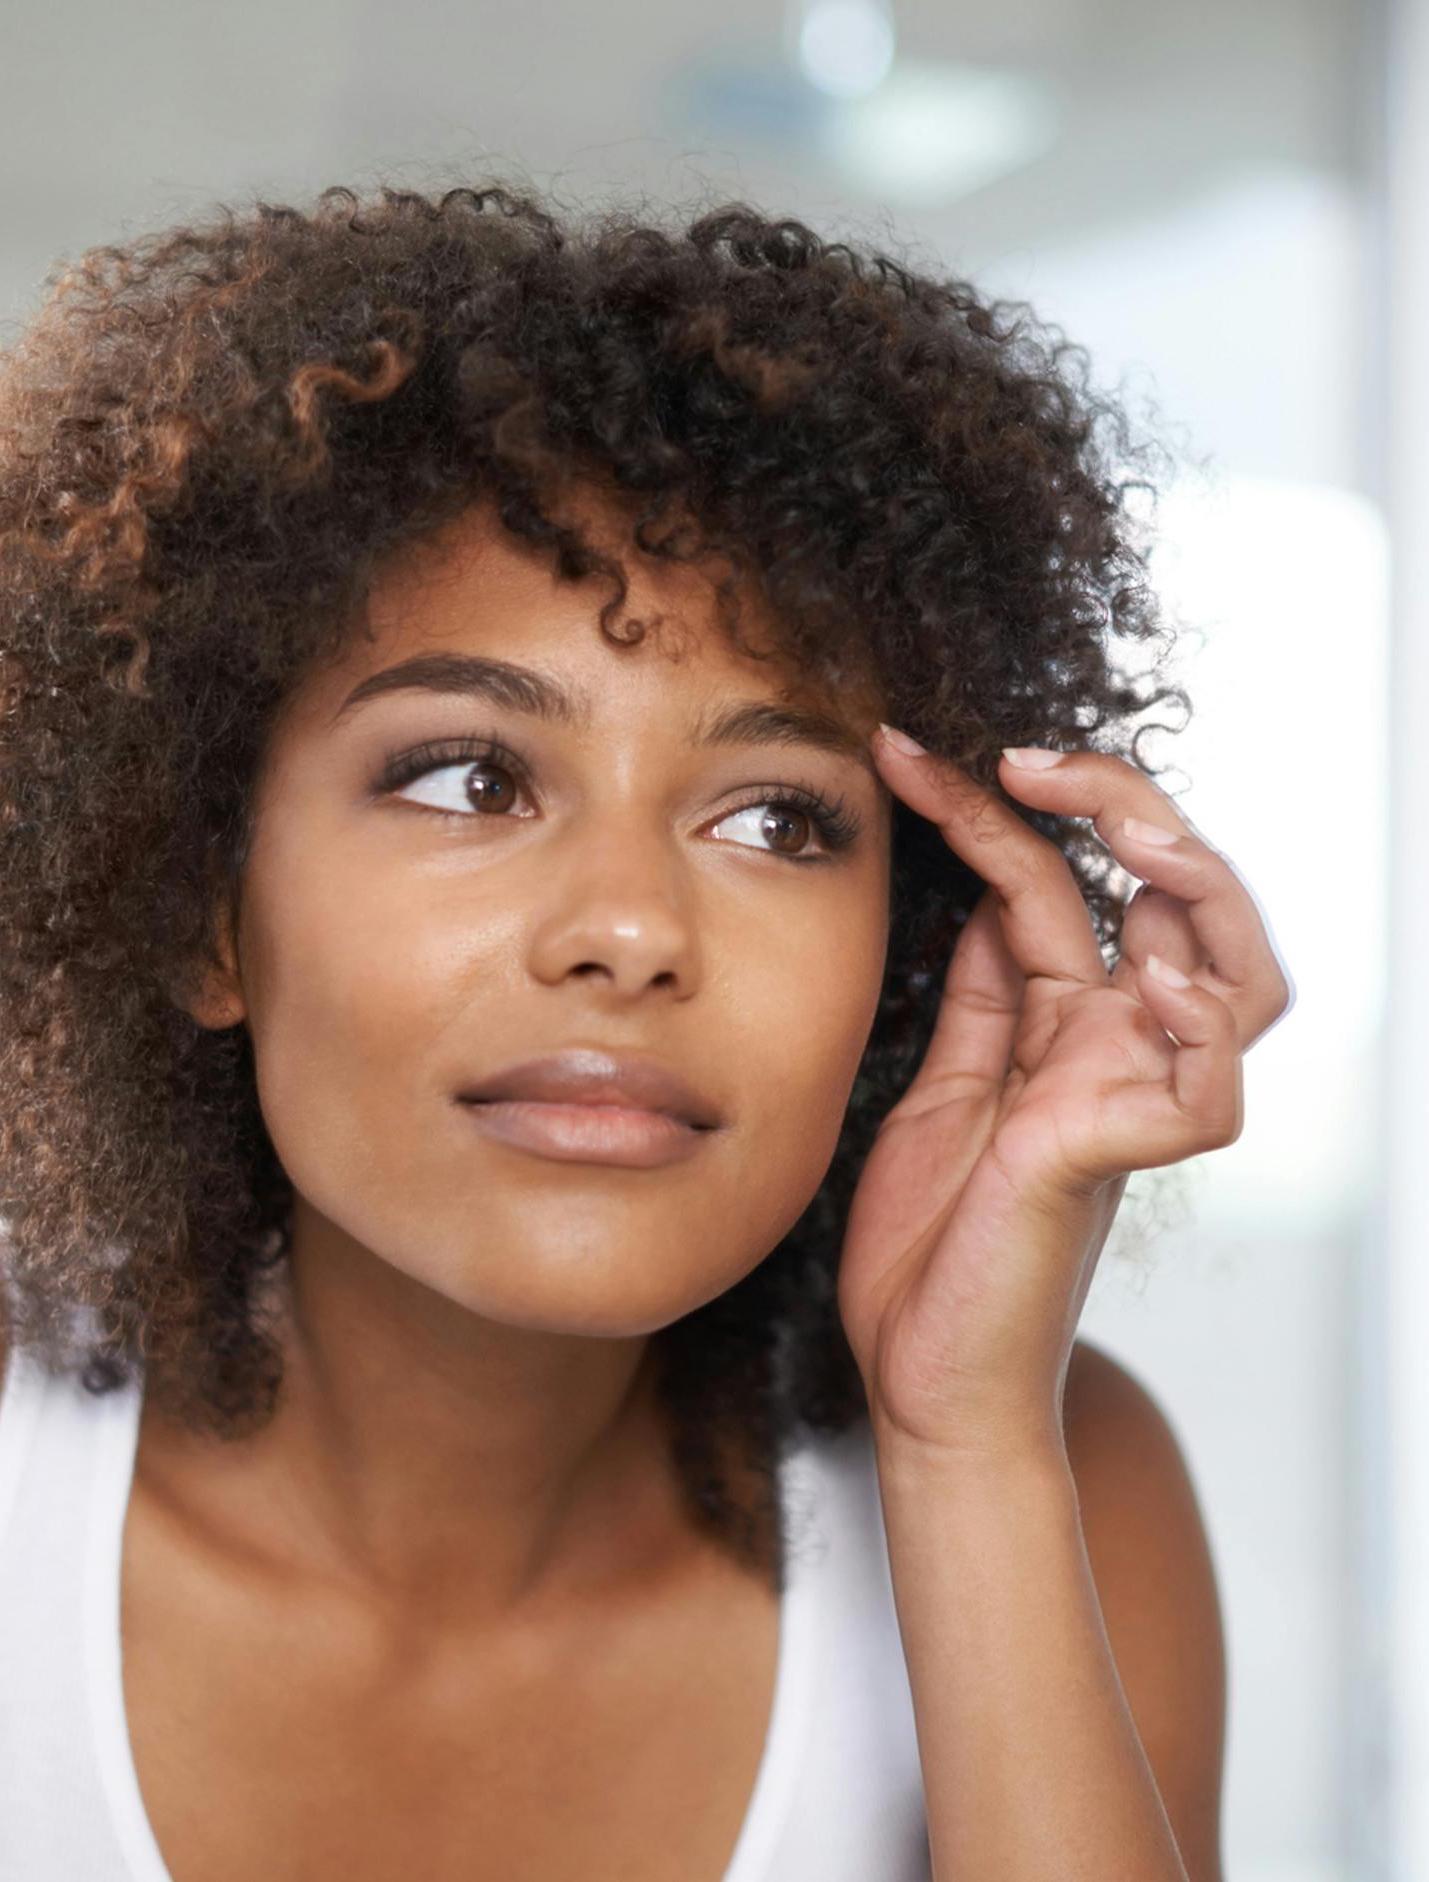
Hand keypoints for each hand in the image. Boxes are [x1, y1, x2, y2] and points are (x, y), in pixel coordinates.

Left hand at [836, 726, 1294, 1463]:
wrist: (921, 1380)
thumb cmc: (931, 1246)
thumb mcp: (942, 1084)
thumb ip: (979, 995)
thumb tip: (985, 892)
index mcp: (1060, 1027)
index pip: (1051, 884)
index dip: (991, 808)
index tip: (903, 750)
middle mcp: (1111, 1051)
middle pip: (1177, 901)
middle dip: (1124, 809)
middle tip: (1029, 758)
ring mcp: (1126, 1102)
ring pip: (1235, 973)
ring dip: (1192, 886)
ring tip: (1123, 830)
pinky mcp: (1118, 1162)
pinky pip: (1204, 1087)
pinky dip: (1194, 1025)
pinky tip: (1144, 976)